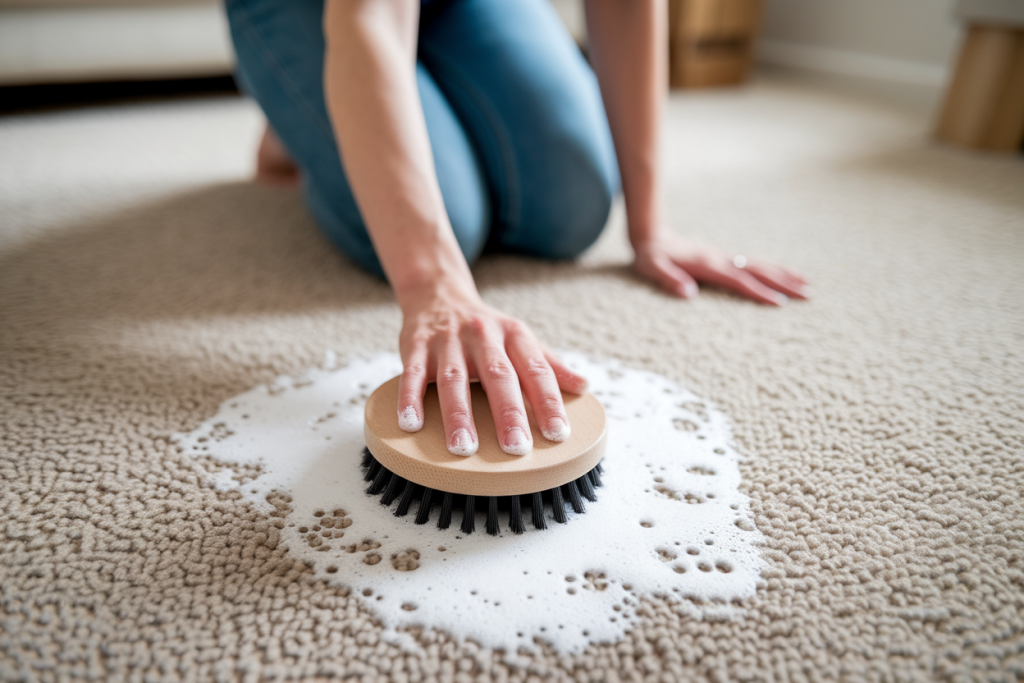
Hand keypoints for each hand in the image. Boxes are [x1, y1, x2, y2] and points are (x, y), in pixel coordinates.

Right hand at [395, 280, 586, 456]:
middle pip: (498, 376)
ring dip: (458, 414)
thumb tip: (583, 386)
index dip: (548, 402)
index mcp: (514, 335)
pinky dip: (410, 398)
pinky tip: (411, 424)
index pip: (536, 371)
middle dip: (508, 413)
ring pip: (453, 379)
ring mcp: (448, 341)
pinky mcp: (416, 345)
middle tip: (516, 448)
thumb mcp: (520, 338)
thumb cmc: (487, 329)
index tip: (558, 434)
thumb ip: (549, 365)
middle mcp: (483, 336)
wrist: (440, 294)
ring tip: (463, 447)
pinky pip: (412, 373)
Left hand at [632, 233, 810, 305]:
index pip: (738, 280)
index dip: (758, 291)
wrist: (652, 235)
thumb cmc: (651, 256)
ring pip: (760, 266)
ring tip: (808, 284)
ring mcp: (725, 257)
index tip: (778, 302)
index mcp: (707, 265)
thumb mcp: (652, 268)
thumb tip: (688, 293)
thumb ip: (668, 279)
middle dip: (783, 282)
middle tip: (808, 293)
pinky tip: (785, 276)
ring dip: (784, 275)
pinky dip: (773, 270)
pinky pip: (754, 264)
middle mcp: (721, 259)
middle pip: (757, 271)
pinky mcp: (725, 258)